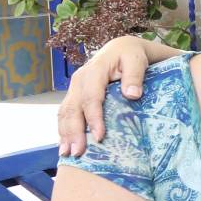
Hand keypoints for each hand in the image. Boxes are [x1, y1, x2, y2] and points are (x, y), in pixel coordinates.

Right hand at [56, 36, 154, 156]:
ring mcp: (74, 87)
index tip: (99, 137)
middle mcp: (79, 79)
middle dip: (73, 131)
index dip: (94, 118)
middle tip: (77, 152)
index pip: (91, 98)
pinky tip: (64, 144)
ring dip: (64, 133)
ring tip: (67, 153)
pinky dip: (63, 129)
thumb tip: (132, 94)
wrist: (121, 48)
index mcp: (94, 71)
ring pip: (65, 112)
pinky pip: (65, 113)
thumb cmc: (131, 56)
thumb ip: (135, 76)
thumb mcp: (137, 60)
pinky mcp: (74, 94)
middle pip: (73, 108)